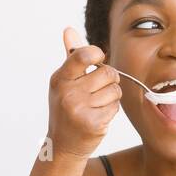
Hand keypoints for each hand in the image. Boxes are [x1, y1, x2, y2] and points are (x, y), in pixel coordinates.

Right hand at [46, 26, 120, 159]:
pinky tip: (99, 116)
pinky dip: (111, 110)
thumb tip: (69, 29)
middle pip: (107, 72)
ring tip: (97, 104)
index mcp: (60, 79)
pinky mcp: (93, 124)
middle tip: (99, 89)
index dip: (98, 55)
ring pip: (115, 90)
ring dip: (111, 97)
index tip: (98, 60)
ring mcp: (80, 109)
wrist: (63, 145)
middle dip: (109, 80)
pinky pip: (115, 107)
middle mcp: (67, 93)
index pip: (84, 56)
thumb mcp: (63, 82)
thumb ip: (71, 57)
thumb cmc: (65, 109)